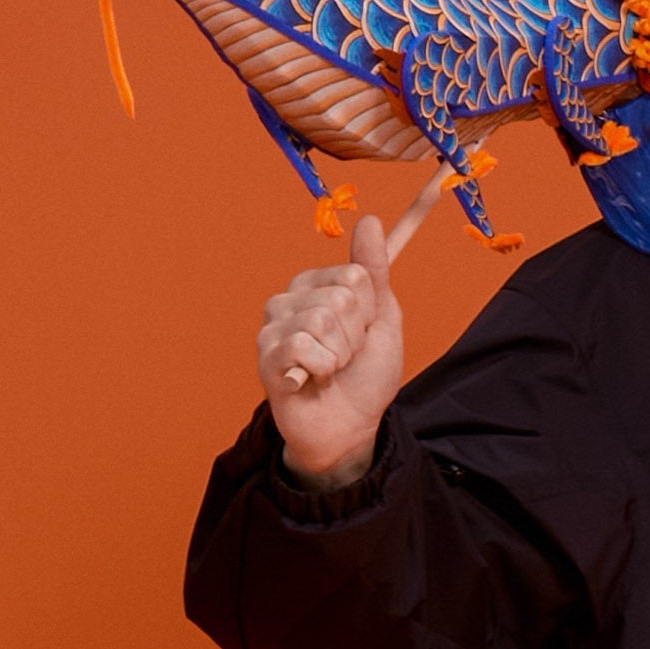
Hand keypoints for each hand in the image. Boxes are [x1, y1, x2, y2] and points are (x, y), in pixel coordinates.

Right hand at [258, 211, 403, 480]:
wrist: (351, 427)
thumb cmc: (364, 376)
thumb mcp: (383, 320)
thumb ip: (376, 271)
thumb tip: (370, 221)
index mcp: (317, 284)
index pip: (357, 275)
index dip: (371, 312)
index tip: (363, 334)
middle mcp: (290, 297)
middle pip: (341, 296)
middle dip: (356, 336)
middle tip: (345, 357)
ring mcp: (274, 325)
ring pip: (322, 319)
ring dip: (340, 355)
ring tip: (330, 370)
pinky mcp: (266, 354)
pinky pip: (303, 345)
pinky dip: (321, 368)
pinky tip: (312, 380)